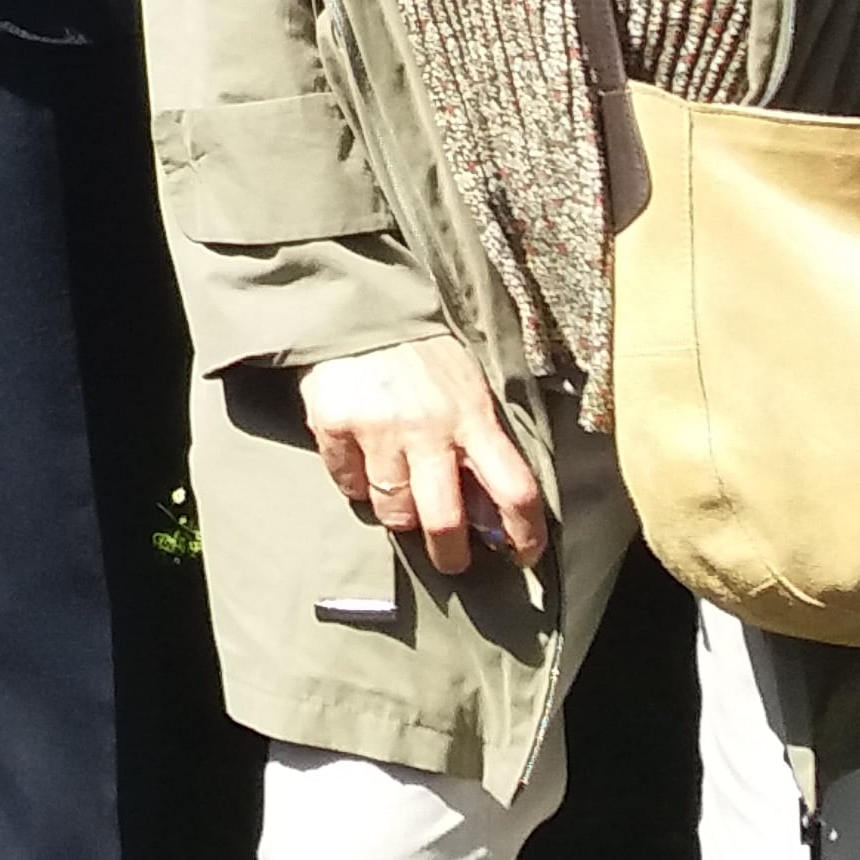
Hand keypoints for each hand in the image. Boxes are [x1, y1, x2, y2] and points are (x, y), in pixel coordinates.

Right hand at [298, 336, 547, 577]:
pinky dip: (357, 483)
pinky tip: (362, 462)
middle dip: (451, 554)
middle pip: (445, 521)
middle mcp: (428, 429)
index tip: (523, 555)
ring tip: (401, 494)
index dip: (525, 534)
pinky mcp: (334, 425)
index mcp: (473, 416)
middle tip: (451, 558)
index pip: (514, 490)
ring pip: (393, 511)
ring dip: (400, 513)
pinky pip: (348, 483)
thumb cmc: (423, 348)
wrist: (358, 301)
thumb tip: (489, 504)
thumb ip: (480, 438)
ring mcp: (378, 429)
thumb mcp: (468, 384)